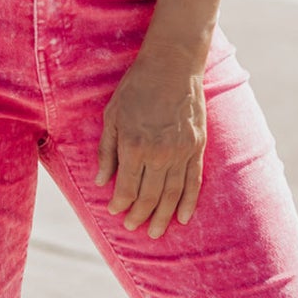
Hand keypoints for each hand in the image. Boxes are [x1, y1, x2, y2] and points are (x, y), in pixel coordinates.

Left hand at [95, 46, 206, 238]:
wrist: (172, 65)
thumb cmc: (136, 88)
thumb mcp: (112, 116)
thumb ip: (107, 151)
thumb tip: (101, 182)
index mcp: (133, 146)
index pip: (126, 188)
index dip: (120, 204)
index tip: (115, 212)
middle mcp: (159, 154)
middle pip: (149, 196)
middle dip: (139, 215)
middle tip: (134, 228)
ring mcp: (181, 152)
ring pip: (172, 194)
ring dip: (163, 216)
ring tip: (156, 232)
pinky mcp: (197, 147)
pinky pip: (194, 181)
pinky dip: (189, 202)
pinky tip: (184, 218)